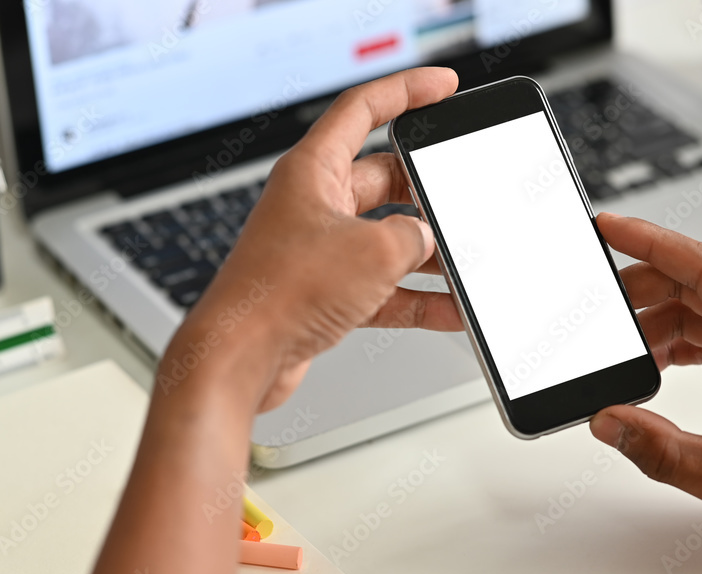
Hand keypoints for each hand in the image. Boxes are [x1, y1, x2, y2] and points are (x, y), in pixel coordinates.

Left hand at [171, 68, 463, 411]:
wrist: (241, 359)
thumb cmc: (278, 295)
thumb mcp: (372, 252)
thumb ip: (412, 237)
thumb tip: (426, 242)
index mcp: (312, 170)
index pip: (363, 110)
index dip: (406, 91)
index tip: (443, 86)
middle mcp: (312, 204)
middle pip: (382, 180)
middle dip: (425, 192)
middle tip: (457, 198)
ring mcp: (317, 249)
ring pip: (384, 237)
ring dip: (424, 253)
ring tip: (460, 263)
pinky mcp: (322, 291)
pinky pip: (380, 285)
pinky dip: (413, 297)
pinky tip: (446, 309)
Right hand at [590, 213, 701, 539]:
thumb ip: (665, 453)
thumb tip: (610, 424)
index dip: (652, 241)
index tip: (610, 227)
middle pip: (696, 282)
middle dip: (640, 286)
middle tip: (599, 304)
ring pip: (699, 308)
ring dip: (653, 320)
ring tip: (620, 349)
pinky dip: (672, 343)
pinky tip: (652, 365)